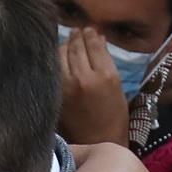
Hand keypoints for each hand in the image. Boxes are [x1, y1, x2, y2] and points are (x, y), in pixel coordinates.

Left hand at [57, 26, 131, 146]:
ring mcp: (67, 86)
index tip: (89, 29)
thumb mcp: (117, 87)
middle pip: (76, 46)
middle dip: (77, 36)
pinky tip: (60, 58)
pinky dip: (57, 60)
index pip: (94, 44)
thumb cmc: (113, 116)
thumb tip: (96, 38)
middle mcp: (84, 78)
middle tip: (77, 32)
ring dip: (65, 45)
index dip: (90, 34)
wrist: (98, 141)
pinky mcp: (55, 94)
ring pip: (61, 54)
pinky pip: (54, 68)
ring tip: (69, 42)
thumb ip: (106, 61)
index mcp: (105, 76)